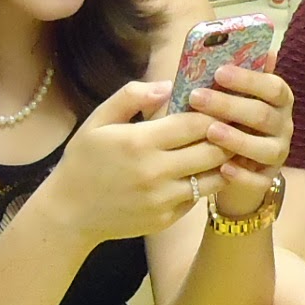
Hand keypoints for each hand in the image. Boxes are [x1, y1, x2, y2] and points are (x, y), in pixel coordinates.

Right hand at [35, 81, 229, 246]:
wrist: (69, 213)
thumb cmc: (83, 160)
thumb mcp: (97, 121)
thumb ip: (130, 97)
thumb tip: (167, 86)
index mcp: (140, 142)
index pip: (195, 124)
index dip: (215, 113)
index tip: (222, 106)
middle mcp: (156, 172)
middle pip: (213, 151)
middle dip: (228, 137)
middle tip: (234, 127)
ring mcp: (163, 199)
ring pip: (213, 178)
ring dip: (223, 163)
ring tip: (227, 149)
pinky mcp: (166, 219)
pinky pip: (198, 199)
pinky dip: (205, 185)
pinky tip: (205, 172)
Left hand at [186, 57, 293, 221]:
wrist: (232, 166)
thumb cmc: (228, 122)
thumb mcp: (228, 98)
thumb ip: (229, 78)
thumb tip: (231, 46)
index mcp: (278, 100)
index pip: (272, 86)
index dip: (248, 79)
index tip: (219, 72)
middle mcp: (283, 125)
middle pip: (263, 115)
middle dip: (230, 105)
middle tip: (197, 97)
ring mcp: (278, 154)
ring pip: (266, 148)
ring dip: (238, 139)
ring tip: (210, 132)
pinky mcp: (267, 180)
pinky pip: (259, 180)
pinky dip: (242, 175)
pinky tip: (222, 168)